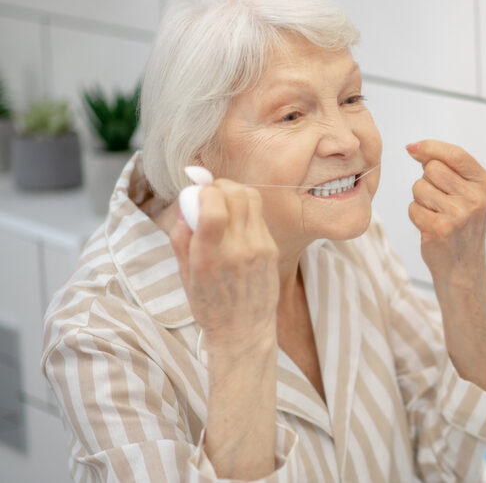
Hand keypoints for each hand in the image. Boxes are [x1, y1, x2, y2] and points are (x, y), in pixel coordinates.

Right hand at [169, 179, 279, 355]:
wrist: (243, 330)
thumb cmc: (209, 304)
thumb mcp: (183, 273)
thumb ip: (181, 235)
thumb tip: (186, 201)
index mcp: (210, 257)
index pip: (213, 206)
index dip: (204, 191)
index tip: (197, 196)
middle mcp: (238, 250)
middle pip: (234, 193)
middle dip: (218, 186)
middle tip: (210, 196)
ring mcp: (259, 248)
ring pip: (251, 197)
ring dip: (234, 192)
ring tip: (224, 204)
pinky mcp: (272, 249)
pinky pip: (259, 215)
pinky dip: (246, 210)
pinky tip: (237, 224)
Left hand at [405, 140, 485, 287]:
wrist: (462, 266)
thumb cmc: (461, 225)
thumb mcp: (467, 193)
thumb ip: (447, 167)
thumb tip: (415, 148)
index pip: (455, 154)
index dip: (430, 147)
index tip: (413, 148)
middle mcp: (477, 199)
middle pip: (432, 168)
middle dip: (428, 180)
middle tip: (440, 200)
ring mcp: (459, 214)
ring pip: (420, 187)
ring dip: (421, 199)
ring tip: (437, 214)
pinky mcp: (441, 228)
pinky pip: (413, 207)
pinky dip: (416, 215)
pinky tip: (431, 226)